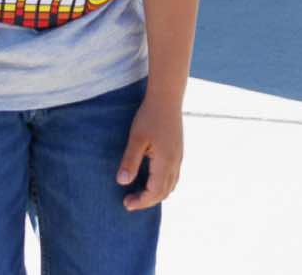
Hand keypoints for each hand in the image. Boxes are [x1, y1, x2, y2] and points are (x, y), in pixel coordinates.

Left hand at [117, 92, 184, 210]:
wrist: (167, 98)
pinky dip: (162, 185)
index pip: (155, 192)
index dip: (141, 202)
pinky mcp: (178, 151)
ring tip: (139, 194)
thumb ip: (130, 161)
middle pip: (164, 192)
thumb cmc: (149, 116)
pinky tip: (151, 180)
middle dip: (147, 201)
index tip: (126, 204)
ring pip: (171, 185)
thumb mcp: (136, 138)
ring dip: (156, 194)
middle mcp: (175, 162)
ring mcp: (178, 157)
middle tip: (129, 202)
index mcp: (165, 161)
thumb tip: (122, 182)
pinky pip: (173, 176)